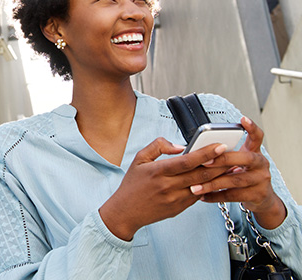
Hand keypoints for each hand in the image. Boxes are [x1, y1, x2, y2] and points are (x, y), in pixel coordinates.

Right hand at [99, 138, 228, 239]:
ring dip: (218, 177)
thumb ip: (158, 146)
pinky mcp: (179, 209)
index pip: (187, 161)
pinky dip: (208, 187)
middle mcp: (168, 186)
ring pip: (202, 186)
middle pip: (200, 175)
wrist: (125, 212)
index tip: (220, 146)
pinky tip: (216, 180)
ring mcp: (175, 200)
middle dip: (219, 164)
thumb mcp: (140, 159)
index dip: (206, 153)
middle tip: (233, 155)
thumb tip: (179, 146)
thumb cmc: (132, 184)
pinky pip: (197, 196)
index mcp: (158, 171)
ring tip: (230, 167)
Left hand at [189, 117, 285, 228]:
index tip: (242, 119)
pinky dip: (215, 196)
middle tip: (203, 162)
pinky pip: (233, 196)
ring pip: (235, 179)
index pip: (257, 136)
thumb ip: (225, 155)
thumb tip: (198, 151)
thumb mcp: (238, 162)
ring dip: (212, 183)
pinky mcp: (258, 195)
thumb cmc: (243, 175)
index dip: (251, 127)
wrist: (262, 199)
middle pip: (244, 157)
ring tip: (195, 186)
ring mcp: (262, 180)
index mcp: (254, 151)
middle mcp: (261, 163)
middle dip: (221, 160)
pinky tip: (202, 196)